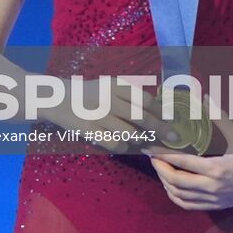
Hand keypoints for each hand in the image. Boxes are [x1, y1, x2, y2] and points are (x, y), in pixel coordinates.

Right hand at [39, 80, 182, 154]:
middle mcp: (108, 99)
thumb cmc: (89, 94)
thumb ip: (130, 97)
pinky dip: (124, 146)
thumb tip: (160, 114)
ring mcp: (98, 116)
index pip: (145, 100)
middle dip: (162, 130)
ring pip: (131, 134)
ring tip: (144, 141)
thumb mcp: (108, 87)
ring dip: (141, 140)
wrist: (58, 99)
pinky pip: (116, 144)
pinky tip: (123, 143)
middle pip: (142, 118)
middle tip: (174, 138)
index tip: (173, 121)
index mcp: (115, 85)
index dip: (161, 113)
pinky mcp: (90, 131)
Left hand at [144, 99, 232, 209]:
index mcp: (217, 167)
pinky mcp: (217, 205)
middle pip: (175, 181)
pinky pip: (189, 205)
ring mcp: (214, 198)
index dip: (162, 154)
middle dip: (159, 168)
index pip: (181, 161)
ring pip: (180, 196)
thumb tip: (203, 97)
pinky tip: (170, 186)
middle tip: (152, 156)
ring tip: (160, 168)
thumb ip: (218, 116)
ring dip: (165, 183)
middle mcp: (213, 186)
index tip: (150, 147)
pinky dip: (175, 196)